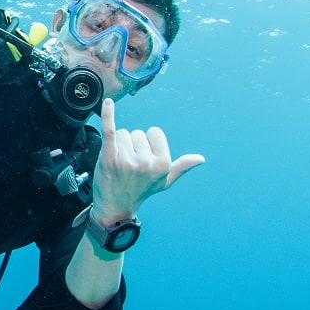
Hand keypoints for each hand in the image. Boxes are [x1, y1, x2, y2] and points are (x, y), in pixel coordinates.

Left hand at [90, 97, 204, 224]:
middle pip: (137, 133)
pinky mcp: (108, 157)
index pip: (154, 132)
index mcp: (163, 164)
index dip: (148, 144)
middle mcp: (146, 163)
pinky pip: (110, 130)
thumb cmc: (140, 191)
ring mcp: (127, 160)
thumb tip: (201, 159)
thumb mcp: (164, 181)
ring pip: (123, 133)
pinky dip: (109, 115)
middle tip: (128, 166)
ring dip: (119, 146)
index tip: (142, 160)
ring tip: (118, 164)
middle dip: (132, 146)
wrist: (114, 206)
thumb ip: (181, 167)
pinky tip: (107, 103)